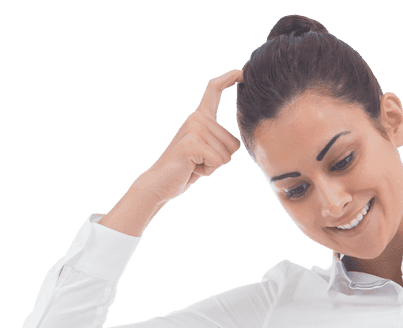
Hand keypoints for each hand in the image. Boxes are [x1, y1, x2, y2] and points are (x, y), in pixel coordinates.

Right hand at [143, 68, 244, 203]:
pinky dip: (209, 171)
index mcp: (200, 117)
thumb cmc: (186, 169)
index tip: (242, 71)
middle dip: (221, 161)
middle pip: (233, 143)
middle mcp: (197, 118)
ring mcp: (194, 128)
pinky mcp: (192, 143)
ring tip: (194, 165)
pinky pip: (219, 161)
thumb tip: (238, 142)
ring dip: (214, 167)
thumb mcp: (206, 151)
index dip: (229, 79)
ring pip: (227, 155)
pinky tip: (193, 169)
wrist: (160, 183)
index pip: (214, 90)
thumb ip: (219, 141)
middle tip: (198, 162)